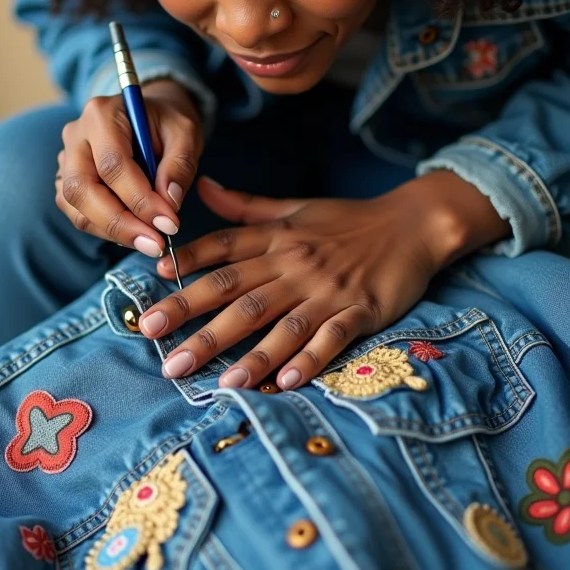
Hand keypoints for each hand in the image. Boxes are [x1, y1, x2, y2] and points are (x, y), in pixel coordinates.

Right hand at [55, 80, 202, 256]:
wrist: (153, 116)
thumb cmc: (168, 122)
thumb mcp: (186, 133)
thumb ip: (179, 166)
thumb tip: (169, 204)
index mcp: (102, 115)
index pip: (112, 165)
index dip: (140, 200)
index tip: (169, 224)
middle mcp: (75, 135)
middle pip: (82, 189)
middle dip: (120, 223)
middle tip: (154, 244)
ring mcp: (67, 159)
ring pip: (75, 207)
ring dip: (113, 231)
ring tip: (150, 242)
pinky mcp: (68, 181)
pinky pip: (79, 214)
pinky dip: (106, 230)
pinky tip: (136, 233)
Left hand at [137, 172, 509, 389]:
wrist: (414, 223)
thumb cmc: (347, 219)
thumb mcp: (295, 207)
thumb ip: (245, 206)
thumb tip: (202, 186)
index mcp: (278, 237)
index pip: (226, 248)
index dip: (190, 262)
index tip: (156, 280)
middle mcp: (296, 263)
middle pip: (239, 292)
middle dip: (196, 318)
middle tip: (158, 341)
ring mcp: (328, 288)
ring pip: (281, 323)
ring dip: (248, 354)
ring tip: (216, 381)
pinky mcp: (360, 310)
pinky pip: (332, 337)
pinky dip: (310, 359)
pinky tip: (285, 383)